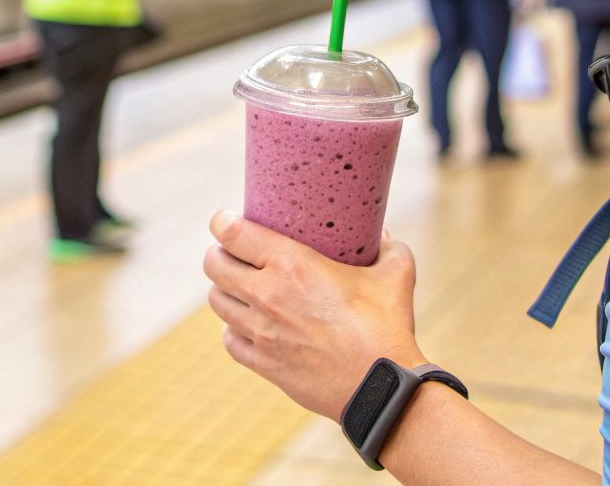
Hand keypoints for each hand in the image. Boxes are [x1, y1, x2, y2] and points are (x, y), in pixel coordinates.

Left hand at [204, 210, 424, 421]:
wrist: (381, 388)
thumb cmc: (386, 327)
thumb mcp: (395, 274)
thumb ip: (388, 247)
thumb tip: (381, 233)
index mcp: (292, 264)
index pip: (232, 233)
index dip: (223, 222)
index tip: (226, 221)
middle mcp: (267, 295)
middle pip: (214, 264)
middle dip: (220, 253)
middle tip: (235, 253)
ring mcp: (261, 332)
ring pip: (217, 300)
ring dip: (225, 289)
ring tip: (241, 287)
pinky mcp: (263, 363)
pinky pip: (229, 339)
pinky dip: (234, 329)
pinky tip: (250, 325)